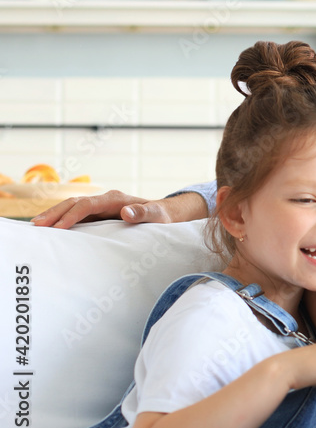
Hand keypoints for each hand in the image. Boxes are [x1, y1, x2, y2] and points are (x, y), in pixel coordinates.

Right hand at [31, 190, 207, 228]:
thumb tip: (125, 211)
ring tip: (36, 226)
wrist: (167, 214)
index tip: (57, 227)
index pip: (87, 205)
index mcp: (116, 199)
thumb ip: (144, 213)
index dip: (71, 215)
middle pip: (75, 203)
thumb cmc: (163, 217)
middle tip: (37, 225)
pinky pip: (77, 214)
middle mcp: (106, 199)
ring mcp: (101, 206)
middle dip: (55, 213)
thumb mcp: (158, 216)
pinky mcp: (99, 214)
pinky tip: (50, 228)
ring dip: (55, 215)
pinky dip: (62, 219)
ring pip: (72, 207)